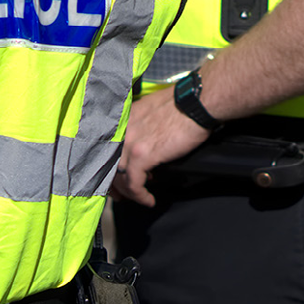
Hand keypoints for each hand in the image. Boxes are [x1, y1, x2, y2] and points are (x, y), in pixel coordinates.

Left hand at [110, 86, 211, 207]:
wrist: (196, 103)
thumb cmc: (182, 106)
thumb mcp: (151, 112)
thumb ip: (141, 128)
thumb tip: (143, 147)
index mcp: (123, 119)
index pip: (107, 149)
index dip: (110, 167)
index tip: (117, 180)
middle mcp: (122, 130)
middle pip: (108, 164)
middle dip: (115, 184)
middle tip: (123, 196)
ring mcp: (130, 142)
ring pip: (119, 176)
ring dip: (129, 192)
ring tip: (140, 199)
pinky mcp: (142, 154)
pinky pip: (134, 182)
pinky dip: (140, 195)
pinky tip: (149, 200)